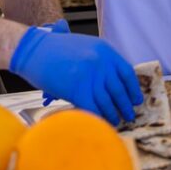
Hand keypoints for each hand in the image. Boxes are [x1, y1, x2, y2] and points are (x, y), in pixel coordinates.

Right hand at [10, 28, 142, 124]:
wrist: (33, 50)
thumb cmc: (56, 49)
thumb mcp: (86, 46)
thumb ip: (101, 61)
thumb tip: (113, 83)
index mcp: (106, 51)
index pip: (127, 73)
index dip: (133, 89)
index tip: (136, 100)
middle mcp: (101, 63)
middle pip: (119, 90)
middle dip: (125, 106)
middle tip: (129, 116)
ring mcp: (90, 76)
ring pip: (107, 102)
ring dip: (113, 115)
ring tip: (116, 121)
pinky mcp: (77, 89)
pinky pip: (93, 108)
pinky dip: (98, 118)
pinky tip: (100, 122)